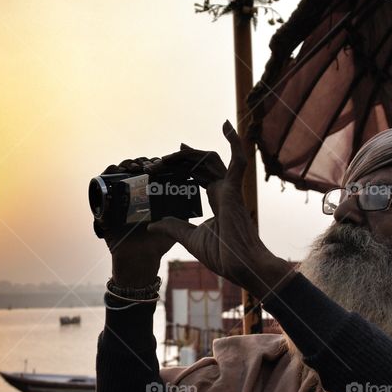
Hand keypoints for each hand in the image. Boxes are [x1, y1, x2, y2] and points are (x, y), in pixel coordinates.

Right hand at [97, 157, 175, 286]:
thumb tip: (191, 192)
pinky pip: (100, 186)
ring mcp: (117, 199)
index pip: (148, 171)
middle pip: (132, 168)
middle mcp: (131, 194)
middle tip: (146, 166)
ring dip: (124, 165)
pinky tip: (115, 171)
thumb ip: (183, 211)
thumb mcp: (174, 223)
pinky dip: (105, 175)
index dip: (153, 164)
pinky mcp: (104, 207)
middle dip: (139, 162)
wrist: (140, 261)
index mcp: (147, 195)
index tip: (159, 164)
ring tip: (133, 167)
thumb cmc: (158, 244)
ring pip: (117, 173)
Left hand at [147, 121, 294, 298]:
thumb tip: (152, 225)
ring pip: (210, 160)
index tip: (162, 162)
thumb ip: (172, 227)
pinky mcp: (236, 189)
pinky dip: (234, 142)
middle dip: (178, 161)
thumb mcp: (188, 238)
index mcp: (217, 200)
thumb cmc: (223, 255)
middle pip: (199, 165)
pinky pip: (238, 160)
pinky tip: (226, 125)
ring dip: (190, 153)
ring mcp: (231, 188)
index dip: (181, 166)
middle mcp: (224, 191)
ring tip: (172, 152)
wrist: (240, 266)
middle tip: (157, 162)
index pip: (197, 175)